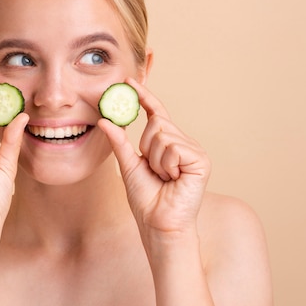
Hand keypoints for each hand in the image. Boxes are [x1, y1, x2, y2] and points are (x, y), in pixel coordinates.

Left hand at [98, 77, 209, 236]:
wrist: (159, 224)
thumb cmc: (146, 199)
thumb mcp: (128, 165)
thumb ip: (119, 141)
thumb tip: (104, 120)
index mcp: (167, 143)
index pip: (155, 113)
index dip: (143, 96)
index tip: (129, 81)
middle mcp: (183, 143)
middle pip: (157, 122)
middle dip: (146, 146)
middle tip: (153, 170)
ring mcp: (194, 150)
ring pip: (163, 134)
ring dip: (155, 159)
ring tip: (164, 177)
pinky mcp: (201, 159)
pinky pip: (173, 147)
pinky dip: (166, 165)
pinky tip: (173, 179)